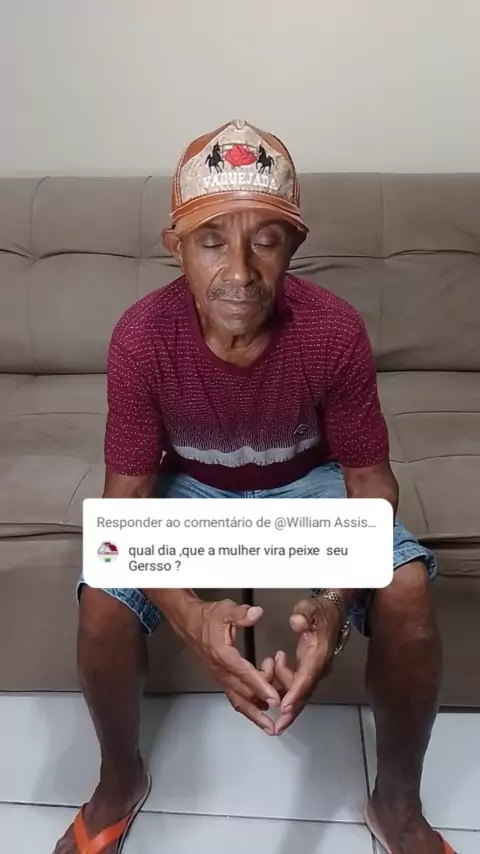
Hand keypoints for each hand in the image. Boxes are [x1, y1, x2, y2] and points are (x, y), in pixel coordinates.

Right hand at [179, 598, 280, 734]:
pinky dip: (247, 707)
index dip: (260, 687)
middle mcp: (220, 670)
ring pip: (238, 700)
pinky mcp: (220, 678)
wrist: (188, 623)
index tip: (275, 699)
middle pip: (243, 693)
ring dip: (254, 713)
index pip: (244, 674)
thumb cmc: (206, 617)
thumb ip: (240, 613)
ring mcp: (219, 676)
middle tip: (280, 715)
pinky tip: (258, 711)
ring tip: (269, 726)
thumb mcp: (224, 610)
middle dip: (262, 704)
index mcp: (223, 654)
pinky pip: (234, 696)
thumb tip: (257, 613)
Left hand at [273, 598, 341, 734]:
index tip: (284, 706)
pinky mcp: (309, 671)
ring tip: (268, 669)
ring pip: (299, 692)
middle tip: (276, 727)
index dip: (295, 692)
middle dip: (291, 711)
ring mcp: (314, 671)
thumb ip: (303, 614)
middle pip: (304, 694)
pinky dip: (283, 685)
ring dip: (282, 692)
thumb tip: (296, 621)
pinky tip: (271, 668)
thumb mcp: (310, 608)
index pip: (307, 677)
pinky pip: (296, 685)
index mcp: (319, 654)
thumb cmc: (318, 612)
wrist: (332, 613)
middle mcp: (318, 667)